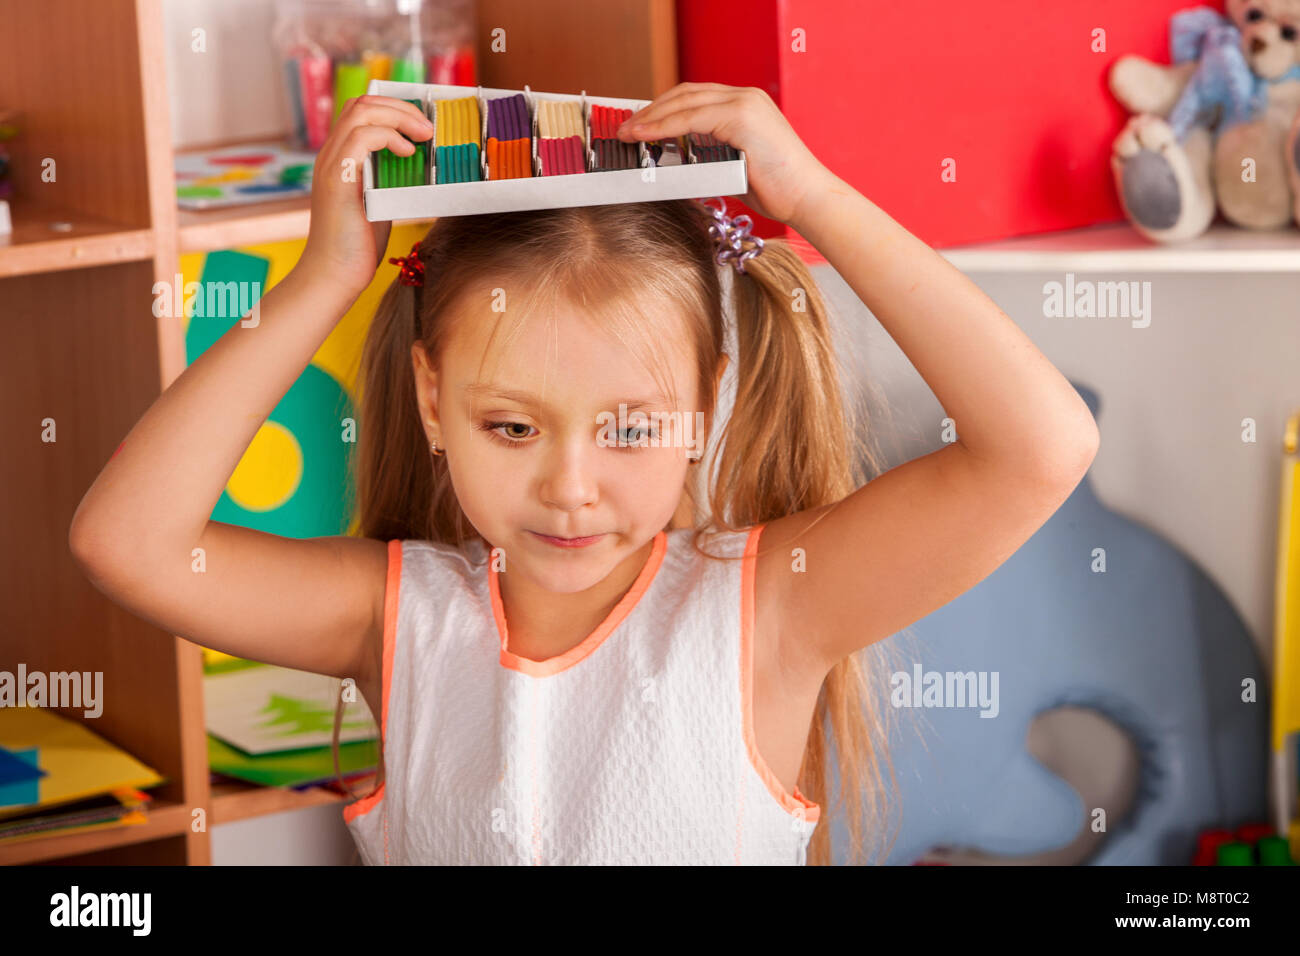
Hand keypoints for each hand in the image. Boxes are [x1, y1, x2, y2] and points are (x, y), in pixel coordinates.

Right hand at [298, 95, 434, 297]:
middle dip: (400, 107)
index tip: (421, 125)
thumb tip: (416, 164)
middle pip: (361, 104)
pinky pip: (360, 138)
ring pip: (360, 112)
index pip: (360, 111)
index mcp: (341, 158)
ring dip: (399, 117)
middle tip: (428, 127)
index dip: (393, 108)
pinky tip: (407, 153)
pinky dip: (389, 137)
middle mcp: (331, 155)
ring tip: (424, 135)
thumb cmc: (358, 245)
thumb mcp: (379, 201)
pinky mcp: (337, 180)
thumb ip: (389, 179)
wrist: (334, 275)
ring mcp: (331, 165)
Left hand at [615, 82, 834, 228]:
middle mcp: (745, 96)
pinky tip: (645, 136)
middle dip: (651, 109)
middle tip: (626, 128)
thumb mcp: (733, 166)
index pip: (694, 97)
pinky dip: (664, 126)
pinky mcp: (742, 117)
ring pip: (685, 102)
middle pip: (685, 93)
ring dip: (651, 117)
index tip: (639, 124)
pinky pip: (692, 118)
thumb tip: (676, 164)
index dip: (663, 108)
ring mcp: (744, 103)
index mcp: (745, 104)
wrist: (807, 198)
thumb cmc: (777, 189)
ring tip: (628, 133)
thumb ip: (708, 156)